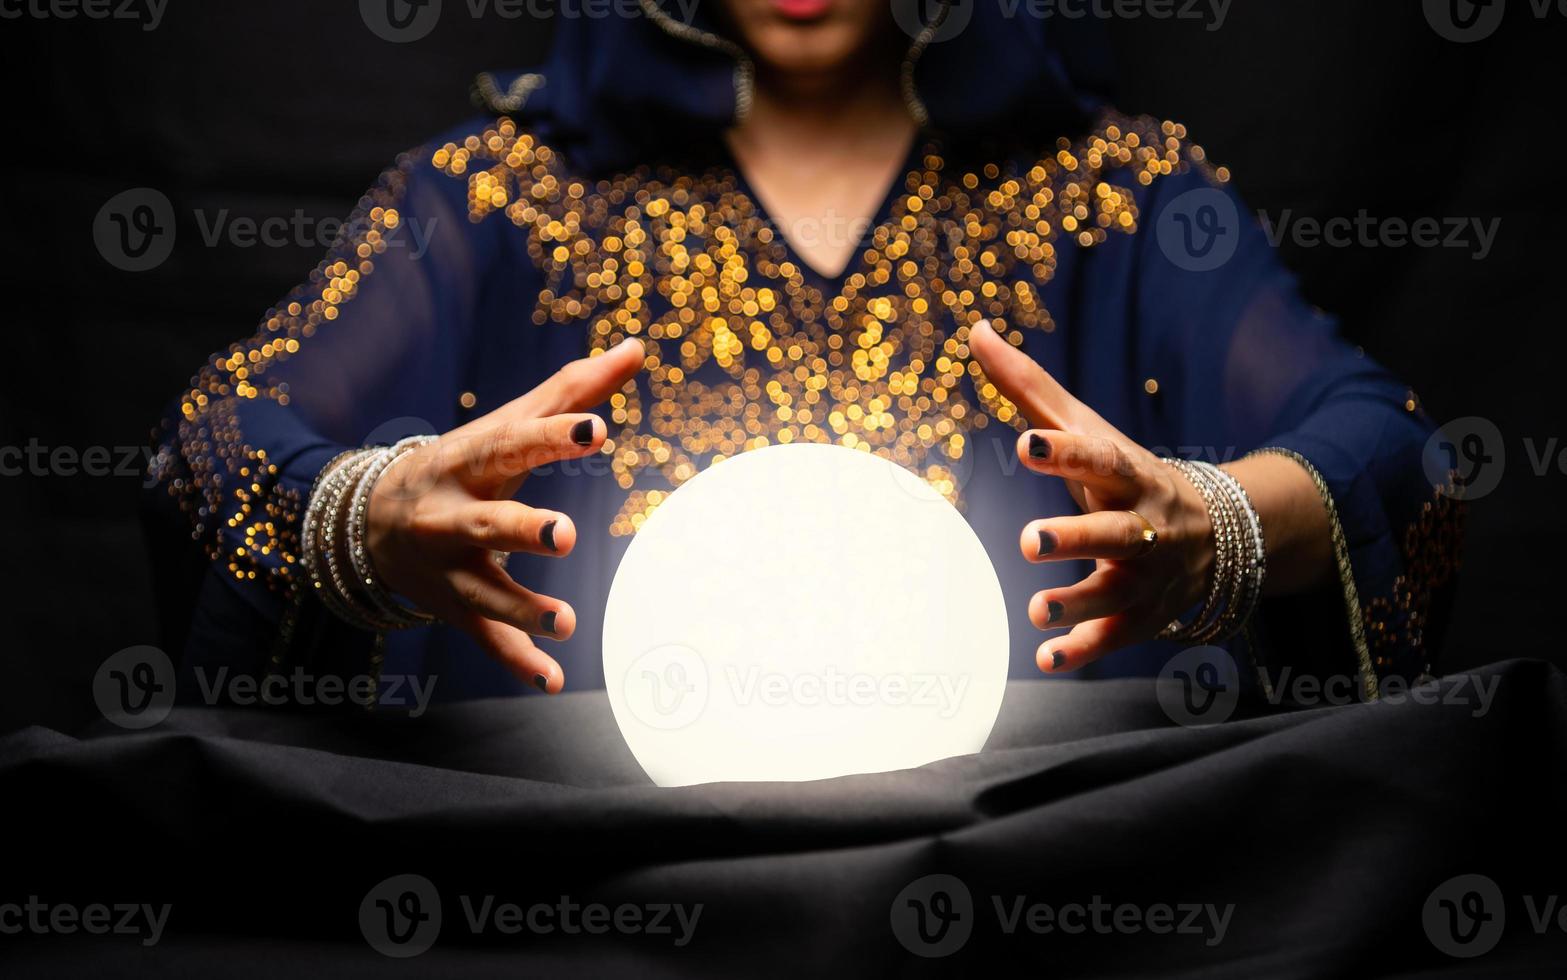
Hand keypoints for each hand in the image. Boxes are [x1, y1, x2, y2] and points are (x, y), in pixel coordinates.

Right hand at [365, 338, 644, 692]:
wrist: (370, 518)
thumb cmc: (465, 462)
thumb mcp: (509, 423)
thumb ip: (573, 391)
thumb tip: (635, 348)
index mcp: (470, 459)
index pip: (513, 443)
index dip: (552, 436)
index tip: (595, 428)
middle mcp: (452, 514)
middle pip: (486, 522)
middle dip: (522, 529)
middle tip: (566, 535)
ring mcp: (448, 566)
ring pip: (484, 590)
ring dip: (522, 608)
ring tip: (565, 621)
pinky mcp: (453, 607)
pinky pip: (484, 638)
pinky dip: (516, 660)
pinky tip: (552, 679)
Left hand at [968, 320, 1214, 672]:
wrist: (1216, 531)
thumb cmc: (1125, 472)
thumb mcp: (1086, 428)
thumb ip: (1029, 388)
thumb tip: (975, 330)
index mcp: (1128, 473)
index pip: (1100, 459)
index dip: (1066, 453)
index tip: (1027, 445)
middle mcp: (1145, 525)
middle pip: (1116, 533)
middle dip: (1076, 538)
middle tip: (1031, 541)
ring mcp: (1149, 574)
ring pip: (1118, 591)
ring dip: (1078, 602)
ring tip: (1037, 608)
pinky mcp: (1146, 616)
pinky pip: (1117, 637)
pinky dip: (1084, 650)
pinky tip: (1046, 659)